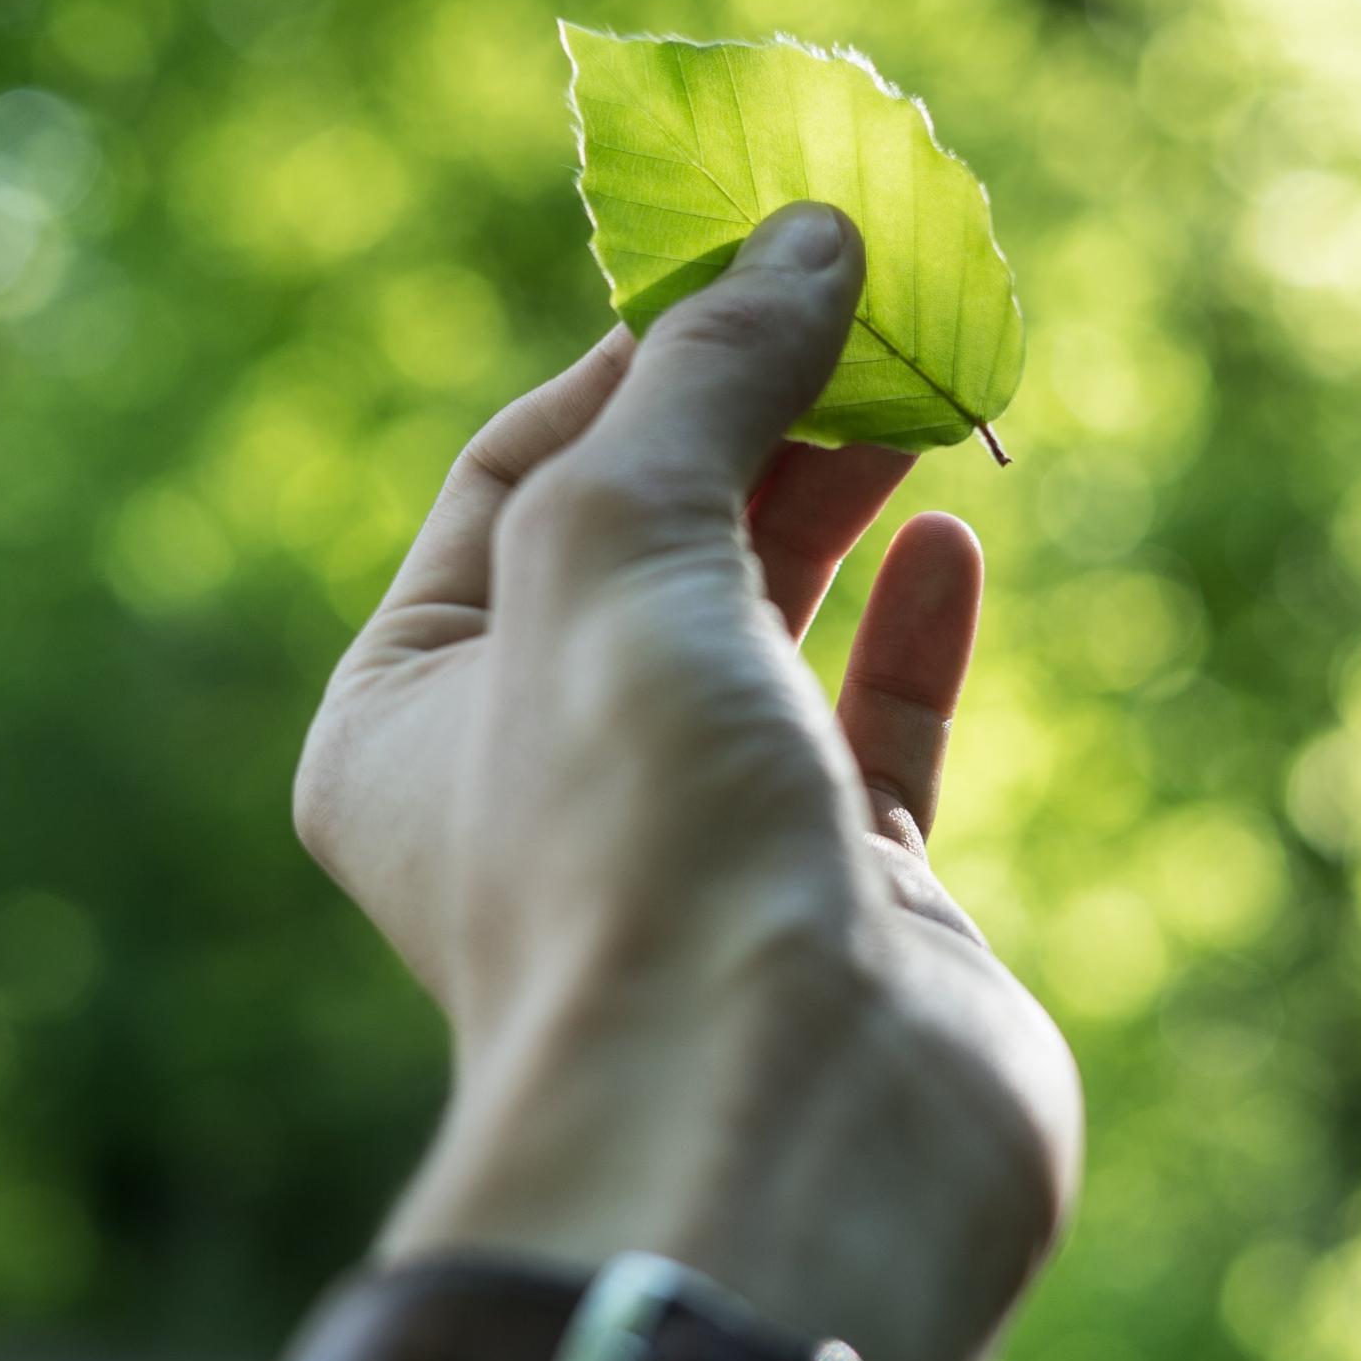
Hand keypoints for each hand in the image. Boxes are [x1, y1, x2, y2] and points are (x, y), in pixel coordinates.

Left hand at [293, 203, 1080, 1360]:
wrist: (780, 1123)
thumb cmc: (633, 834)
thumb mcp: (617, 549)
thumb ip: (704, 380)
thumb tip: (807, 237)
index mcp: (407, 718)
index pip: (509, 480)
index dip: (629, 359)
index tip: (749, 262)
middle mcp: (539, 786)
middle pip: (649, 546)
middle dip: (747, 418)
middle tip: (857, 309)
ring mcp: (698, 845)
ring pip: (767, 633)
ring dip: (832, 506)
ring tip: (913, 391)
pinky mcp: (843, 900)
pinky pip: (875, 737)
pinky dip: (910, 634)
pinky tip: (952, 541)